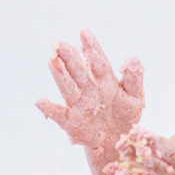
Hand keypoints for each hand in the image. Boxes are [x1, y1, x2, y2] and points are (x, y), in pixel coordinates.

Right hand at [36, 30, 144, 156]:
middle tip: (60, 43)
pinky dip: (49, 109)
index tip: (84, 33)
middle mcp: (89, 89)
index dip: (92, 47)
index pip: (97, 61)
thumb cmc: (125, 115)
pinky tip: (40, 101)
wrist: (117, 141)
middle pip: (79, 71)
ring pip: (68, 88)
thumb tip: (133, 58)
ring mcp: (79, 104)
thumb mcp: (134, 97)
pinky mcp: (72, 122)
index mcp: (105, 80)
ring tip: (51, 60)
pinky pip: (59, 115)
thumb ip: (134, 78)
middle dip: (71, 57)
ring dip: (59, 75)